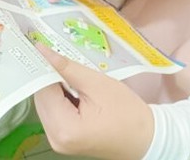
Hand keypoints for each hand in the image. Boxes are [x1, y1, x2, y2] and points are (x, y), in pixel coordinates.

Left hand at [34, 45, 153, 159]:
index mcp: (64, 128)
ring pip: (46, 104)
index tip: (46, 47)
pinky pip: (54, 112)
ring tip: (72, 73)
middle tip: (61, 57)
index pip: (42, 89)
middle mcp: (56, 138)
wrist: (147, 139)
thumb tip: (42, 50)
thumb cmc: (127, 113)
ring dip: (56, 87)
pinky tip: (74, 88)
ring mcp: (59, 141)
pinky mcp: (64, 140)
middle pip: (42, 98)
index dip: (45, 67)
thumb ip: (67, 68)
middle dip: (50, 77)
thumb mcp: (97, 84)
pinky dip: (61, 98)